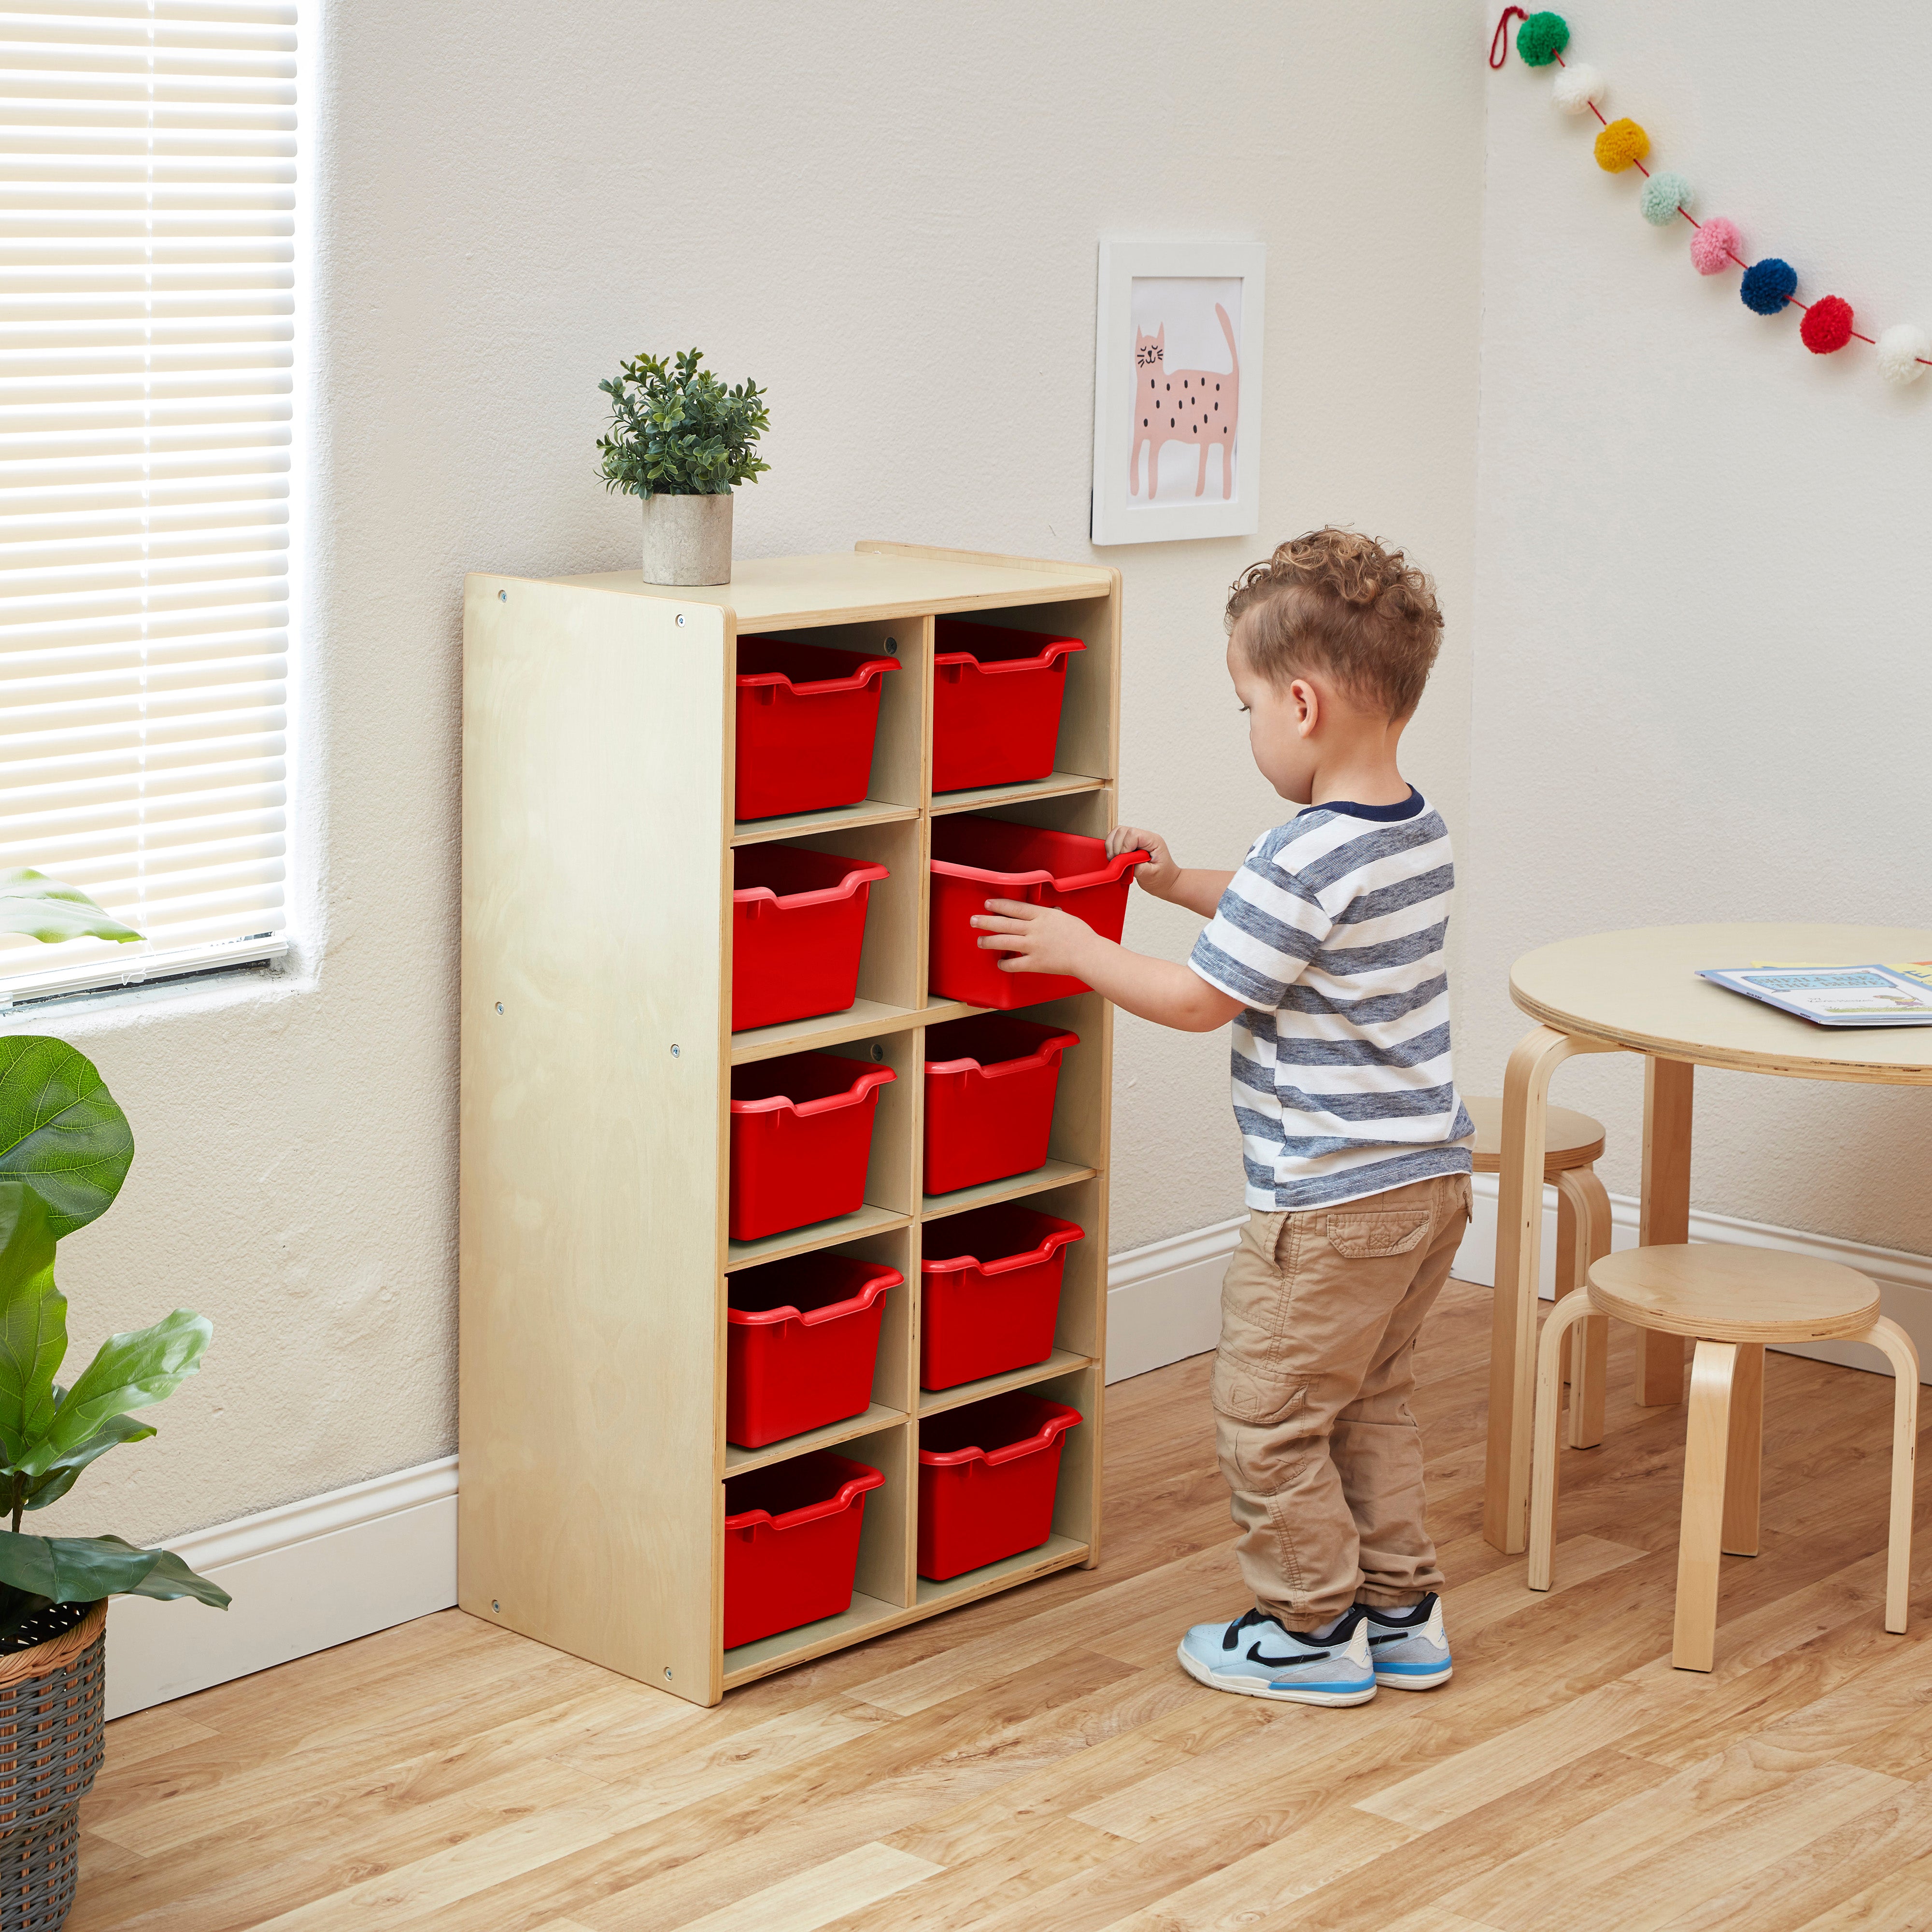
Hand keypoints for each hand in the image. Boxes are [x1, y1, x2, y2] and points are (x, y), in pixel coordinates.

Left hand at [970, 899, 1101, 977]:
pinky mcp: (1035, 963)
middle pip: (1004, 923)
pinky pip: (1014, 964)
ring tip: (980, 941)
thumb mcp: (1065, 918)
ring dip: (989, 941)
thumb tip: (1048, 911)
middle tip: (973, 920)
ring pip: (1005, 942)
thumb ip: (1051, 915)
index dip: (999, 905)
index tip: (988, 904)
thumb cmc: (1081, 936)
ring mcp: (1034, 947)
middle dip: (986, 921)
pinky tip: (999, 962)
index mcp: (1042, 916)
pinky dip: (1004, 963)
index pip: (1015, 908)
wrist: (1089, 954)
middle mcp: (1034, 929)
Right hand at [1108, 824, 1178, 900]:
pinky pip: (1116, 839)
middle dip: (1116, 847)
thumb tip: (1122, 862)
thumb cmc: (1162, 878)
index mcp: (1153, 841)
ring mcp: (1137, 840)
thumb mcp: (1151, 875)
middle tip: (1117, 862)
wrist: (1166, 881)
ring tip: (1115, 860)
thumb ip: (1137, 867)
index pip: (1133, 834)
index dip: (1124, 846)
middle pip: (1122, 831)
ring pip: (1117, 833)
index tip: (1123, 860)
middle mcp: (1145, 837)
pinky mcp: (1130, 844)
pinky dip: (1111, 848)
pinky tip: (1115, 858)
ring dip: (1112, 846)